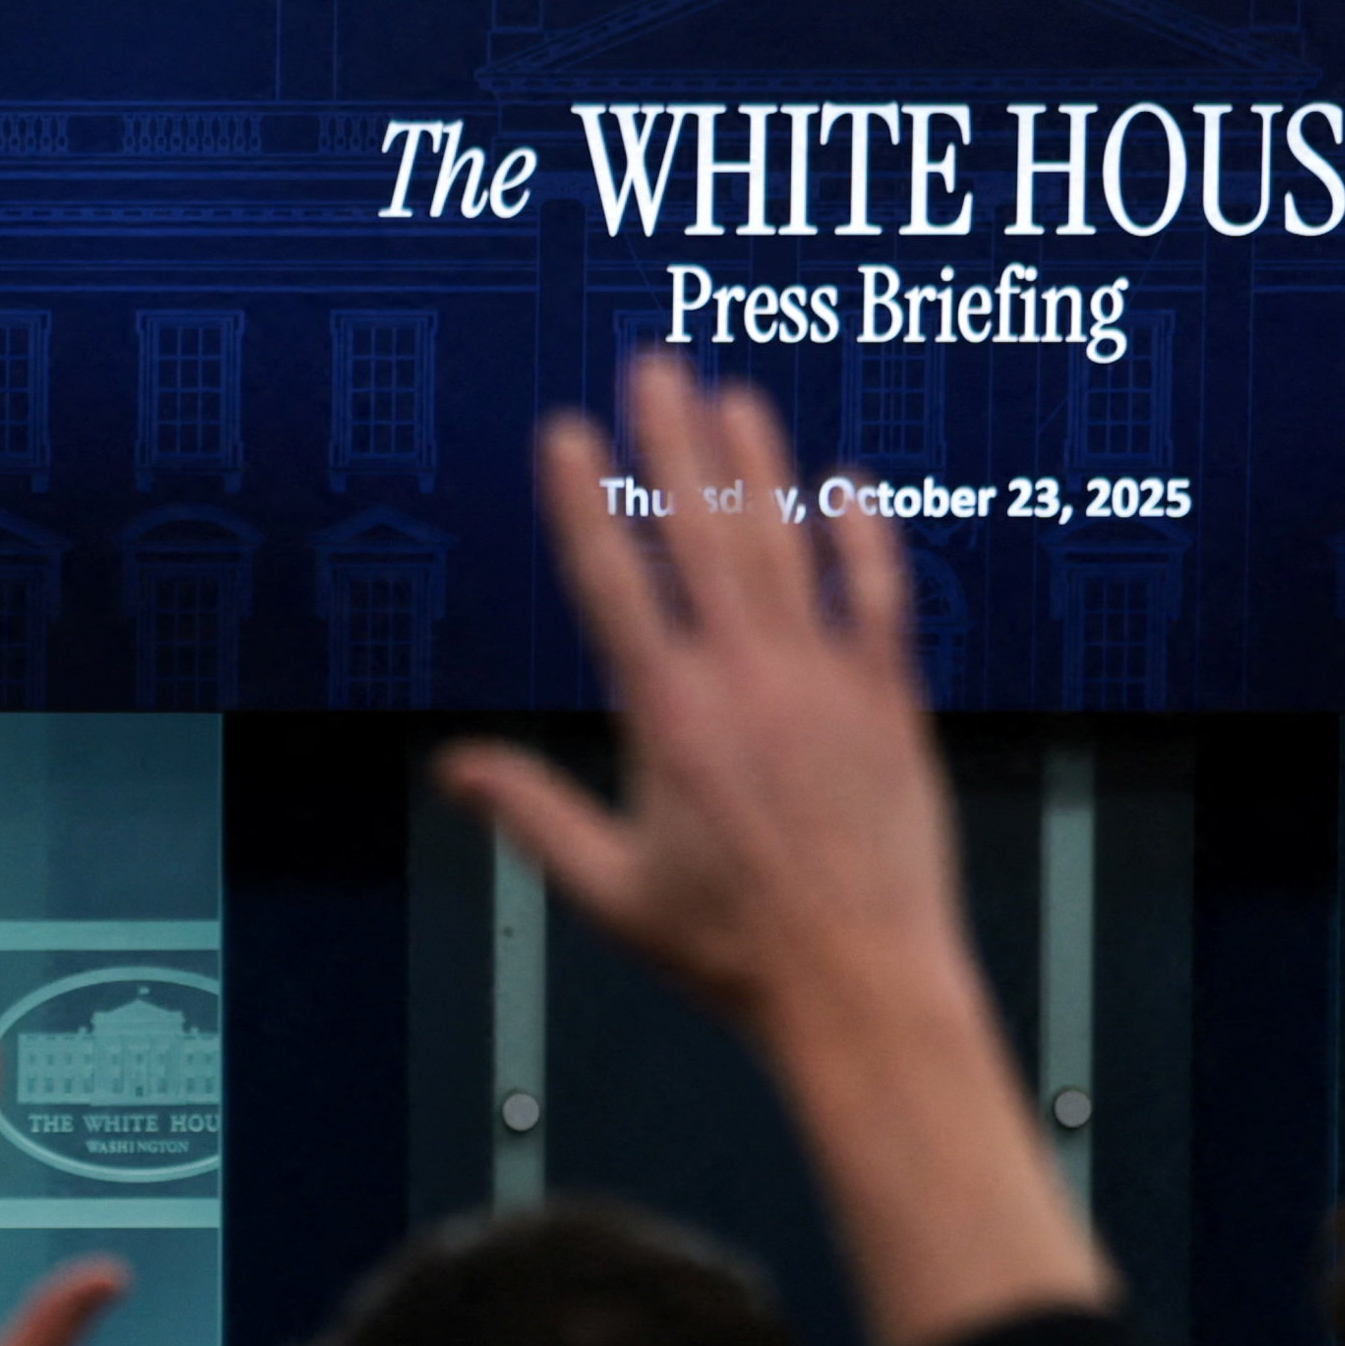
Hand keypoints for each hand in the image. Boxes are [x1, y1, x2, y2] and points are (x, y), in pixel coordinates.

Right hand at [437, 352, 1097, 1345]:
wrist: (857, 978)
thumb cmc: (731, 948)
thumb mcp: (608, 890)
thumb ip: (532, 814)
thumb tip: (455, 769)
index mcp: (667, 717)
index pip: (614, 581)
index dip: (588, 500)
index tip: (568, 433)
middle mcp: (746, 680)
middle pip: (701, 532)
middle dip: (673, 441)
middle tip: (654, 367)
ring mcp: (824, 681)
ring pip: (786, 544)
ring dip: (758, 464)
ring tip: (734, 396)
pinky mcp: (889, 700)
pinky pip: (878, 595)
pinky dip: (864, 537)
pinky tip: (849, 485)